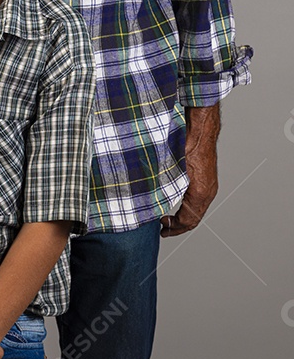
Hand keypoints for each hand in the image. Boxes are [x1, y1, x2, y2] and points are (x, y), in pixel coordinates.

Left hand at [162, 104, 219, 237]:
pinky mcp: (208, 180)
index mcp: (199, 192)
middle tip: (163, 229)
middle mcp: (208, 191)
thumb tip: (148, 199)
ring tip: (169, 220)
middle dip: (178, 227)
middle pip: (194, 219)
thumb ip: (162, 184)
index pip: (188, 220)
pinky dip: (189, 208)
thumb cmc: (186, 144)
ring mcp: (210, 186)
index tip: (161, 228)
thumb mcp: (170, 166)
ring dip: (184, 218)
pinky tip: (177, 204)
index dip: (173, 228)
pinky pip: (200, 201)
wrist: (201, 129)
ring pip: (198, 211)